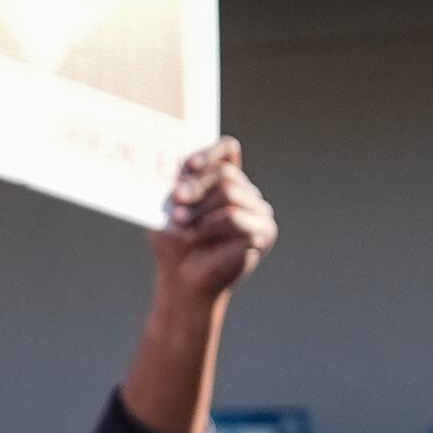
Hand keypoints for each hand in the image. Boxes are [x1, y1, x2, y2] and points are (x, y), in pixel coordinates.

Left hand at [150, 139, 275, 302]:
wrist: (184, 281)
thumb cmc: (174, 244)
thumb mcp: (168, 211)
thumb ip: (174, 188)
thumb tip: (172, 168)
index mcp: (224, 182)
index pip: (227, 150)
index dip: (210, 152)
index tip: (188, 166)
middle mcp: (246, 193)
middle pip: (225, 173)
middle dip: (196, 184)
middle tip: (176, 198)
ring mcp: (259, 212)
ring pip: (230, 193)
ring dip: (199, 208)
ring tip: (181, 224)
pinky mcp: (264, 232)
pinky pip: (234, 217)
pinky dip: (209, 225)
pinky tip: (195, 235)